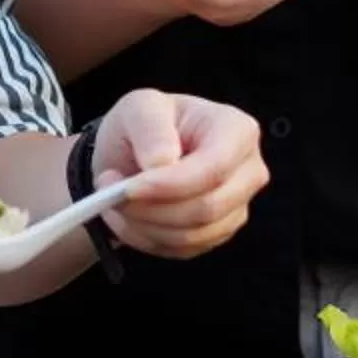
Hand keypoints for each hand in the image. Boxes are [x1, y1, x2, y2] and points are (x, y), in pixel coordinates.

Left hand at [89, 88, 268, 259]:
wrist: (135, 153)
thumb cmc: (145, 124)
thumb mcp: (139, 107)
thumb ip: (151, 129)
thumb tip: (163, 163)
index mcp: (237, 130)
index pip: (214, 168)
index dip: (171, 185)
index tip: (128, 188)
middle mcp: (248, 170)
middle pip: (207, 208)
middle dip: (152, 209)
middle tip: (110, 195)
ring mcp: (237, 205)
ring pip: (192, 235)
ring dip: (144, 225)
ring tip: (115, 201)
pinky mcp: (219, 233)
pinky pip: (183, 249)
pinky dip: (147, 238)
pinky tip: (130, 216)